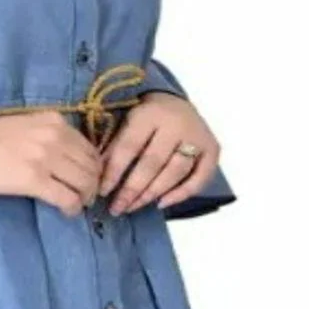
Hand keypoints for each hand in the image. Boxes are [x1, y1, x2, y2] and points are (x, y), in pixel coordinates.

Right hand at [0, 111, 103, 218]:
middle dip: (92, 185)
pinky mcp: (33, 180)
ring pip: (84, 183)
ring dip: (85, 197)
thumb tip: (69, 158)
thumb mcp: (22, 126)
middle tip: (85, 197)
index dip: (93, 168)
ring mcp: (45, 157)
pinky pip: (67, 198)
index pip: (89, 147)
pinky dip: (72, 208)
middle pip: (91, 166)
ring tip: (75, 204)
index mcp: (53, 121)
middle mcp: (54, 135)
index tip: (86, 180)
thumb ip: (47, 136)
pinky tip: (66, 212)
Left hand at [98, 91, 221, 214]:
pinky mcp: (213, 149)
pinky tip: (161, 203)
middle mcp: (176, 123)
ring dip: (152, 193)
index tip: (102, 192)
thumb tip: (96, 177)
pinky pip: (199, 178)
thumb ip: (114, 146)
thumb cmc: (145, 116)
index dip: (114, 172)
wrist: (176, 101)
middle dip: (132, 189)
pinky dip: (181, 194)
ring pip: (174, 173)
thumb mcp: (126, 122)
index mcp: (149, 113)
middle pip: (152, 163)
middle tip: (117, 208)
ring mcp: (197, 136)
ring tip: (133, 207)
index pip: (129, 147)